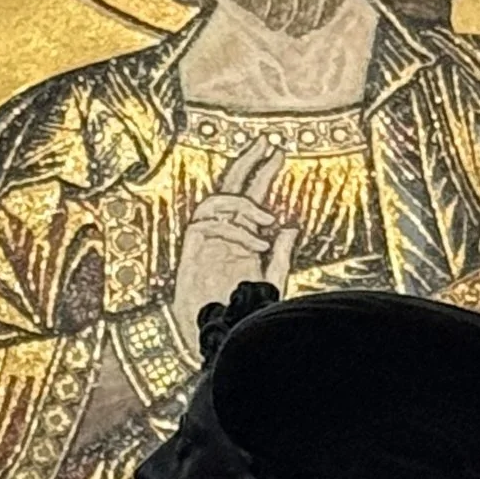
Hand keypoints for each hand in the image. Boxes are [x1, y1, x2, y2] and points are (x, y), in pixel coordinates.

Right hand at [171, 139, 298, 353]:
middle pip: (230, 186)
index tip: (278, 153)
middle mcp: (222, 232)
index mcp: (240, 236)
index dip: (262, 172)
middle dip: (247, 161)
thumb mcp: (269, 281)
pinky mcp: (191, 250)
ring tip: (267, 220)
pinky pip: (209, 223)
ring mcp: (205, 239)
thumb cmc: (242, 314)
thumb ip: (280, 255)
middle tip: (267, 141)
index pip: (250, 195)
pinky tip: (257, 245)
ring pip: (218, 201)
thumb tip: (289, 226)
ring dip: (244, 205)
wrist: (216, 336)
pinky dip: (236, 230)